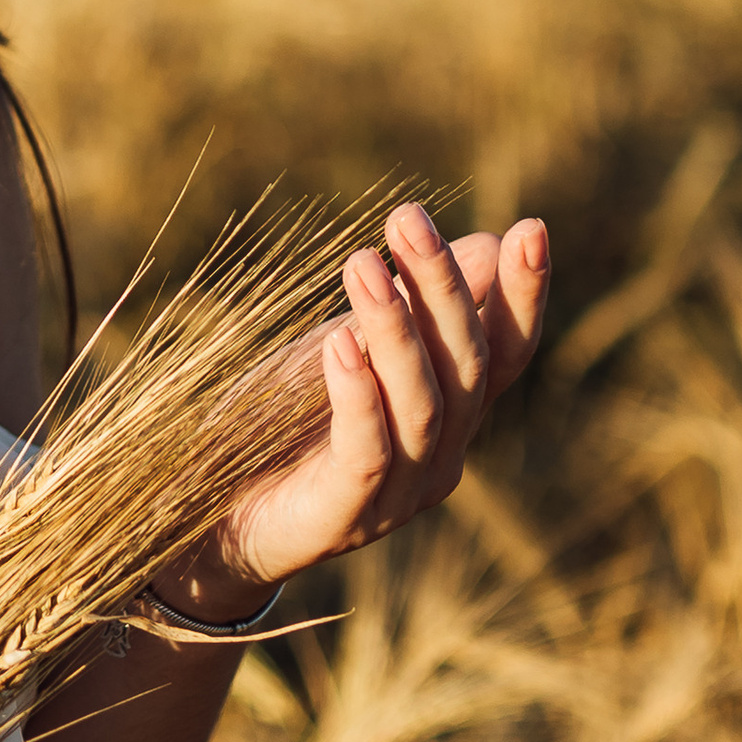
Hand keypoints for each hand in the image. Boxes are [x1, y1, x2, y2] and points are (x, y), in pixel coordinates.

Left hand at [160, 203, 549, 616]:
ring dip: (395, 327)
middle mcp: (441, 459)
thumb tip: (484, 243)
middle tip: (408, 219)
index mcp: (451, 417)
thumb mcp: (345, 350)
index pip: (505, 353)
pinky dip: (358, 393)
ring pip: (422, 404)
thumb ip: (408, 310)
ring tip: (362, 263)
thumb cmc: (280, 427)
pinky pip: (366, 450)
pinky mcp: (348, 517)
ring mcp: (400, 495)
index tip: (530, 228)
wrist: (211, 522)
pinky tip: (340, 344)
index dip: (523, 295)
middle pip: (465, 367)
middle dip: (442, 287)